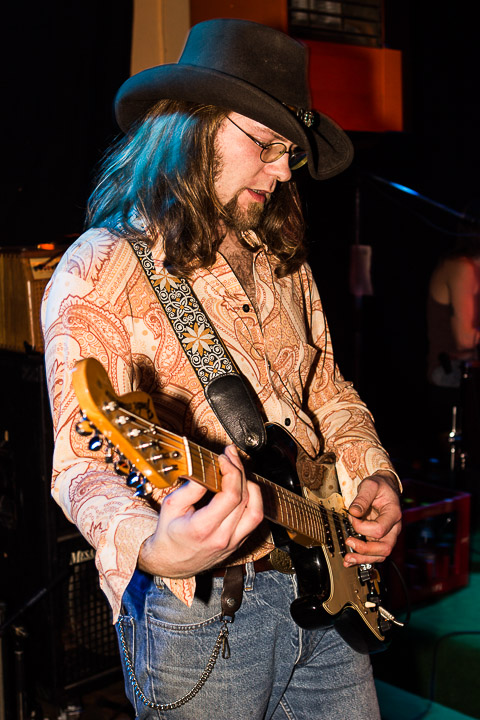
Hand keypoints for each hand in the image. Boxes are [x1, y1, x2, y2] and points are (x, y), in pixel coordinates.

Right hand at [138, 445, 263, 576]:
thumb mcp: (171, 506)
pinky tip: (243, 488)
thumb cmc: (168, 535)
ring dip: (250, 486)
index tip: (224, 458)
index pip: (231, 496)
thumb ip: (191, 487)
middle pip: (244, 498)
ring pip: (255, 511)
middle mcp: (222, 538)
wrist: (170, 563)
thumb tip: (207, 468)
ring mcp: (233, 543)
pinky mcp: (238, 544)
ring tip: (238, 472)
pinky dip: (252, 501)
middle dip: (239, 471)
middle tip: (230, 456)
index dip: (232, 472)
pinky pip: (253, 520)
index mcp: (203, 528)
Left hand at [343, 470, 401, 566]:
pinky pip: (374, 553)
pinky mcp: (380, 538)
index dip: (362, 527)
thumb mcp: (370, 485)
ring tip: (348, 559)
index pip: (380, 529)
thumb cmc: (379, 486)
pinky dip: (362, 559)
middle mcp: (394, 528)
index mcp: (393, 514)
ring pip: (380, 555)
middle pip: (384, 548)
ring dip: (363, 559)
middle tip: (349, 542)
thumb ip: (362, 497)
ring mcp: (388, 535)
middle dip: (365, 550)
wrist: (385, 488)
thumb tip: (354, 512)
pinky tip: (350, 560)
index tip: (352, 516)